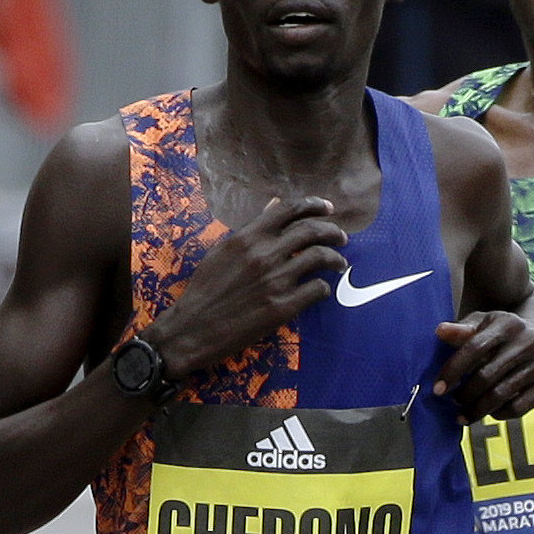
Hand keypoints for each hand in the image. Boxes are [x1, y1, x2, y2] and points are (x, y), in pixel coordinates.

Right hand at [143, 194, 345, 379]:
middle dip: (333, 231)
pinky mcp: (282, 307)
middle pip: (311, 230)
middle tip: (341, 237)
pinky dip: (324, 287)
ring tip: (339, 263)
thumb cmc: (205, 290)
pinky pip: (317, 290)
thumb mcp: (223, 251)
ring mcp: (275, 280)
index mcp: (248, 237)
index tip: (328, 209)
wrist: (192, 328)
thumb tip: (273, 206)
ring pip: (320, 257)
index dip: (314, 205)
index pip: (290, 209)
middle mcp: (264, 254)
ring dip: (335, 258)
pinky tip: (321, 290)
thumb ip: (251, 229)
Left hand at [433, 310, 533, 419]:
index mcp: (509, 323)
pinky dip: (500, 414)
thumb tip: (440, 331)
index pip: (475, 348)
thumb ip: (462, 331)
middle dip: (465, 394)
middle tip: (453, 402)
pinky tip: (490, 413)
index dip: (453, 370)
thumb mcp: (485, 325)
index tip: (438, 389)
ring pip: (502, 395)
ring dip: (477, 409)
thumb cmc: (505, 334)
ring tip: (463, 415)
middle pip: (487, 375)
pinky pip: (520, 407)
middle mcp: (530, 341)